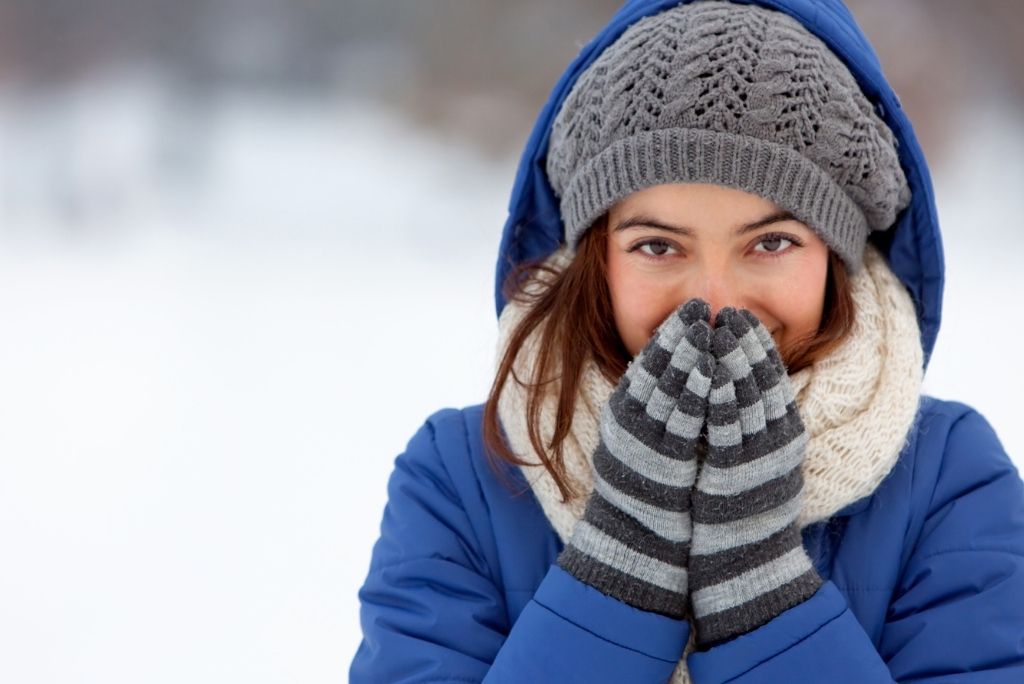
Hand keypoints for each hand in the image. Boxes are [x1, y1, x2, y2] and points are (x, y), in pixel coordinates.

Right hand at [558, 299, 713, 618]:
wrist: (636, 539)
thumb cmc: (646, 488)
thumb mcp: (641, 439)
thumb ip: (654, 407)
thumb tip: (680, 372)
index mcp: (623, 412)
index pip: (647, 361)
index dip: (670, 333)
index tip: (690, 309)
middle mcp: (629, 421)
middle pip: (657, 367)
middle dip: (681, 333)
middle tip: (700, 306)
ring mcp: (645, 439)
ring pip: (668, 386)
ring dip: (690, 354)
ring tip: (708, 327)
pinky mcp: (664, 459)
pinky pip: (683, 418)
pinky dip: (697, 390)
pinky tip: (713, 371)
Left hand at [689, 308, 821, 647]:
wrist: (745, 561)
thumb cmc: (745, 508)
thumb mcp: (758, 459)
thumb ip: (754, 424)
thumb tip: (737, 385)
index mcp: (786, 434)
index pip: (774, 378)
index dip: (757, 345)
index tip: (742, 317)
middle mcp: (777, 442)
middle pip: (763, 380)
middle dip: (745, 343)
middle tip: (729, 311)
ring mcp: (758, 457)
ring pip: (747, 396)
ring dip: (731, 359)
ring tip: (716, 328)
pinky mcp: (735, 473)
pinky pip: (727, 426)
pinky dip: (719, 395)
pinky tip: (708, 371)